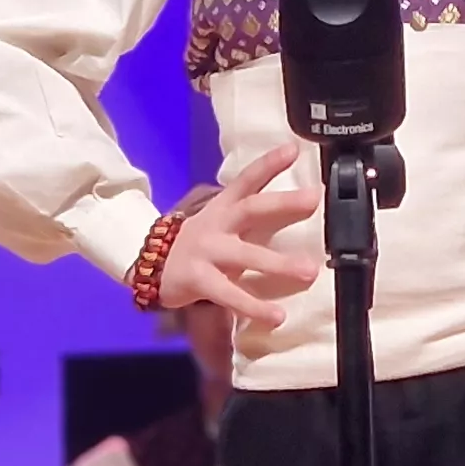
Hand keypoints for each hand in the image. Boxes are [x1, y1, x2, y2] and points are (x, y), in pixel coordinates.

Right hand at [156, 144, 319, 326]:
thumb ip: (252, 214)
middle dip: (282, 203)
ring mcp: (207, 251)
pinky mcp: (198, 279)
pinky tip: (277, 316)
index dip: (268, 163)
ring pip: (245, 255)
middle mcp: (216, 223)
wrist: (151, 266)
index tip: (293, 149)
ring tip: (310, 272)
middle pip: (250, 209)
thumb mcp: (221, 222)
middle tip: (313, 199)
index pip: (247, 179)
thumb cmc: (200, 244)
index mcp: (223, 207)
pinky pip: (229, 294)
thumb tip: (297, 205)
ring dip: (279, 263)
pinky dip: (254, 306)